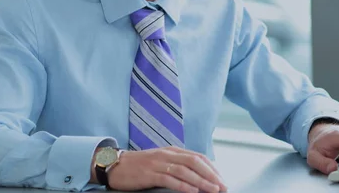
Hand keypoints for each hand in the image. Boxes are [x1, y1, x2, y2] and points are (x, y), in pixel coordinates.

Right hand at [106, 146, 227, 192]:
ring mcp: (158, 163)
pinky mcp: (149, 173)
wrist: (115, 164)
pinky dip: (183, 185)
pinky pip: (169, 179)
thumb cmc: (140, 165)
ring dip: (201, 181)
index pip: (198, 157)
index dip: (212, 168)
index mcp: (173, 150)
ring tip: (212, 189)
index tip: (222, 179)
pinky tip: (192, 191)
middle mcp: (168, 154)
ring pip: (185, 170)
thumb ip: (178, 165)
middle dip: (211, 175)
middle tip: (222, 186)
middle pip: (195, 162)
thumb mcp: (162, 161)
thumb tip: (198, 176)